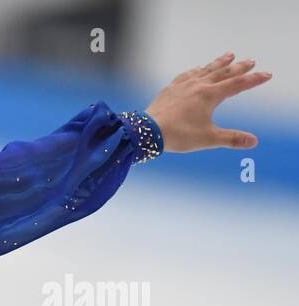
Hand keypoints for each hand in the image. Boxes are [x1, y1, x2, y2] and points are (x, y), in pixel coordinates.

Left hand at [144, 52, 270, 152]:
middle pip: (223, 72)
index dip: (254, 80)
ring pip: (205, 70)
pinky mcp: (170, 89)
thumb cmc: (177, 135)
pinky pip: (186, 75)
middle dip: (239, 67)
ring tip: (229, 55)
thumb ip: (231, 139)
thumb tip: (253, 142)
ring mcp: (183, 85)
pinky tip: (197, 70)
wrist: (147, 132)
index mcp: (210, 95)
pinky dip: (196, 70)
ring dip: (219, 62)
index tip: (267, 74)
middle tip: (251, 61)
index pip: (238, 84)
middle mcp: (198, 85)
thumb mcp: (208, 139)